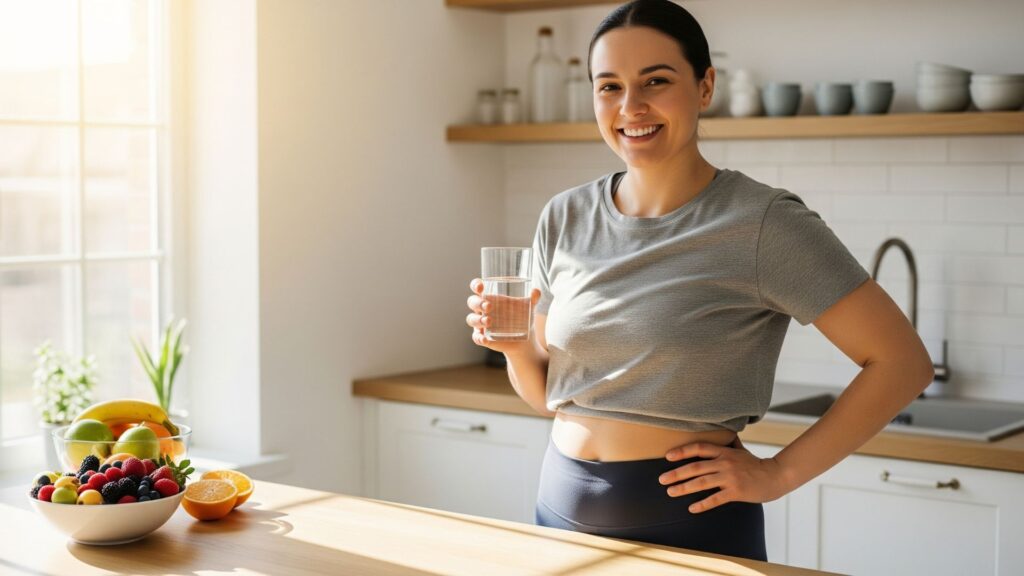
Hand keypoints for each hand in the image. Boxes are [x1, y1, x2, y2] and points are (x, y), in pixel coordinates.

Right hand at [466, 278, 540, 356]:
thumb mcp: (528, 307)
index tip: (480, 286)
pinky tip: (484, 338)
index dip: (475, 285)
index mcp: (490, 297)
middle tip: (489, 306)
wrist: (525, 340)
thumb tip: (536, 291)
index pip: (477, 287)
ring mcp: (480, 324)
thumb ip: (532, 299)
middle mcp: (482, 310)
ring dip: (478, 320)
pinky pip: (476, 337)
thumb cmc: (522, 317)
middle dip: (478, 303)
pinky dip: (479, 337)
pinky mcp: (483, 337)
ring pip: (471, 319)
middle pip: (472, 302)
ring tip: (489, 321)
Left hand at [658, 435, 789, 513]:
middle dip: (676, 473)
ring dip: (684, 488)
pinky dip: (702, 504)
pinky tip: (691, 508)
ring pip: (702, 482)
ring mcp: (730, 477)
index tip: (667, 456)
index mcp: (724, 452)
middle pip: (696, 467)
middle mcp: (725, 463)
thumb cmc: (755, 464)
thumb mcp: (740, 450)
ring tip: (671, 492)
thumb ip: (728, 443)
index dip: (682, 451)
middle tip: (661, 479)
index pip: (699, 448)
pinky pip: (715, 499)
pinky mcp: (736, 492)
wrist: (775, 476)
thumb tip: (721, 431)